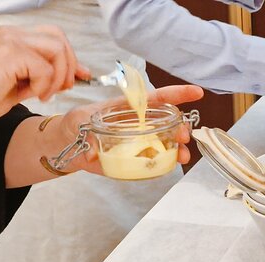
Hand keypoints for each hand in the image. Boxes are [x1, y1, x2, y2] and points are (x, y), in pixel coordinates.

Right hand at [0, 25, 88, 121]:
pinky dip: (45, 84)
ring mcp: (11, 40)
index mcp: (12, 39)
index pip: (52, 38)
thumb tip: (67, 80)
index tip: (81, 76)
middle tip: (65, 87)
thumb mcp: (19, 87)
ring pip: (57, 49)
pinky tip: (33, 94)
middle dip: (70, 64)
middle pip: (59, 38)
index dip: (71, 57)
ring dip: (59, 76)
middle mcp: (12, 34)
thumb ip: (42, 79)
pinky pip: (45, 67)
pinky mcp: (10, 52)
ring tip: (45, 93)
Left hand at [59, 85, 203, 173]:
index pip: (157, 98)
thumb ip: (87, 132)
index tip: (196, 93)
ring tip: (183, 156)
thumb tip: (92, 152)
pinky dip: (167, 163)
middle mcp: (140, 124)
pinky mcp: (136, 158)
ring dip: (179, 148)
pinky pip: (156, 160)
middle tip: (183, 136)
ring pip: (167, 143)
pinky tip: (172, 165)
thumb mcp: (79, 121)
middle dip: (181, 128)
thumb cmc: (76, 124)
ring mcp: (140, 142)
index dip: (177, 94)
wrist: (68, 144)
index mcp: (131, 107)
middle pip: (168, 123)